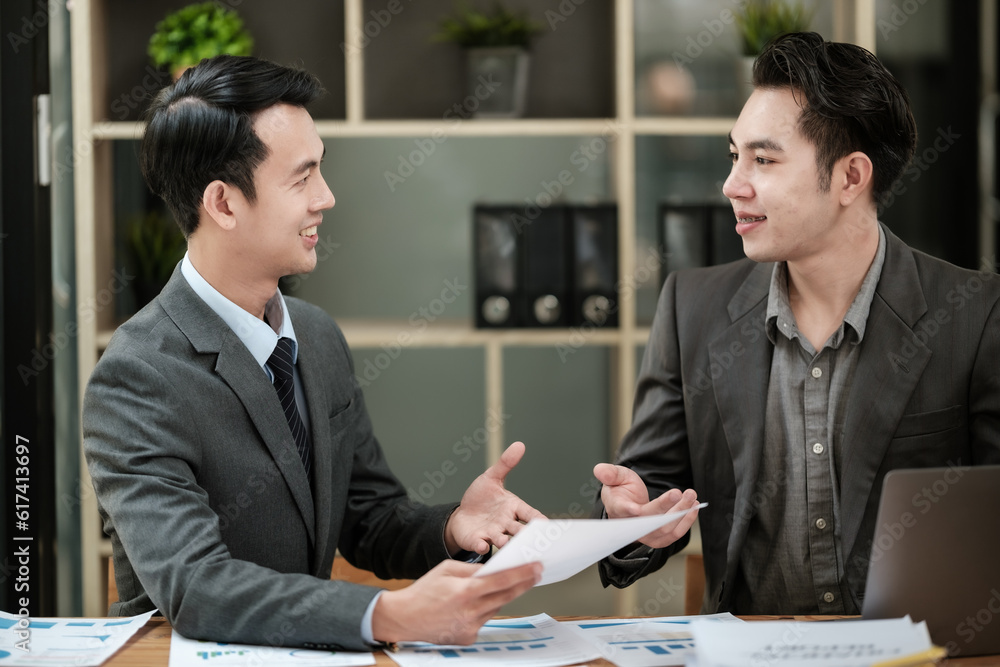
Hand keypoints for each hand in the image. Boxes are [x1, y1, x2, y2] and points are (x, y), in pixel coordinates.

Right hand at [372, 560, 541, 643]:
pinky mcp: (468, 638)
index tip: (537, 567)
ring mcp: (470, 627)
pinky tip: (471, 606)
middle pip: (506, 596)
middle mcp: (470, 611)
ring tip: (494, 587)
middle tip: (536, 573)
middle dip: (523, 584)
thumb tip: (493, 568)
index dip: (522, 573)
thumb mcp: (446, 569)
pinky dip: (483, 610)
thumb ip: (472, 569)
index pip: (501, 581)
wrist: (404, 618)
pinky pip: (484, 620)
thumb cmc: (423, 591)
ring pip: (496, 608)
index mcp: (465, 591)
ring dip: (499, 597)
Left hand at [444, 442, 544, 554]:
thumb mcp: (491, 478)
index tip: (546, 524)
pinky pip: (481, 544)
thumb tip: (519, 444)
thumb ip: (505, 464)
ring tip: (504, 541)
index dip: (538, 520)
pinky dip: (482, 546)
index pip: (529, 514)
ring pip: (502, 540)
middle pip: (519, 530)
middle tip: (530, 538)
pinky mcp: (477, 540)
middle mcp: (506, 523)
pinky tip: (482, 545)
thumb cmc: (481, 498)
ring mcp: (493, 533)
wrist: (462, 515)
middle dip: (524, 535)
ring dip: (504, 542)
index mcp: (513, 508)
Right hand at [593, 463, 698, 548]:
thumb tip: (599, 470)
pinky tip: (695, 507)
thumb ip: (610, 473)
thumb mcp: (616, 477)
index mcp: (617, 509)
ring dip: (681, 513)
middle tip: (681, 492)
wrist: (629, 505)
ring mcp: (646, 535)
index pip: (623, 512)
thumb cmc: (622, 490)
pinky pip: (674, 534)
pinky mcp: (658, 538)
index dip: (630, 511)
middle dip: (667, 507)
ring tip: (692, 496)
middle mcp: (631, 526)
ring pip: (665, 529)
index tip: (637, 508)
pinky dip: (686, 522)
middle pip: (650, 521)